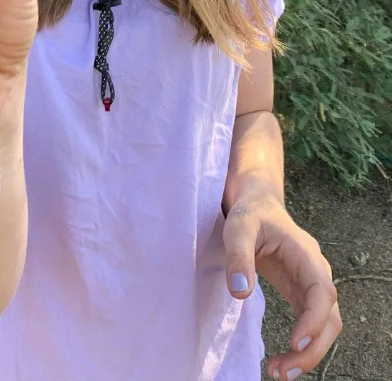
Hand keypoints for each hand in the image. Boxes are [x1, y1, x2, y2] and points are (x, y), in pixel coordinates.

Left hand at [223, 189, 342, 379]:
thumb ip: (238, 255)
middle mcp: (315, 273)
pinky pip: (310, 325)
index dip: (314, 320)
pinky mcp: (301, 294)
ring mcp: (310, 285)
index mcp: (305, 254)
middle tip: (283, 371)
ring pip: (325, 326)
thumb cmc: (249, 214)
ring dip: (309, 353)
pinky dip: (302, 346)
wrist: (257, 204)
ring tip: (278, 372)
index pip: (323, 292)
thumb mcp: (238, 227)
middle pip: (330, 318)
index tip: (296, 342)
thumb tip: (240, 292)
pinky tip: (281, 360)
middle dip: (313, 349)